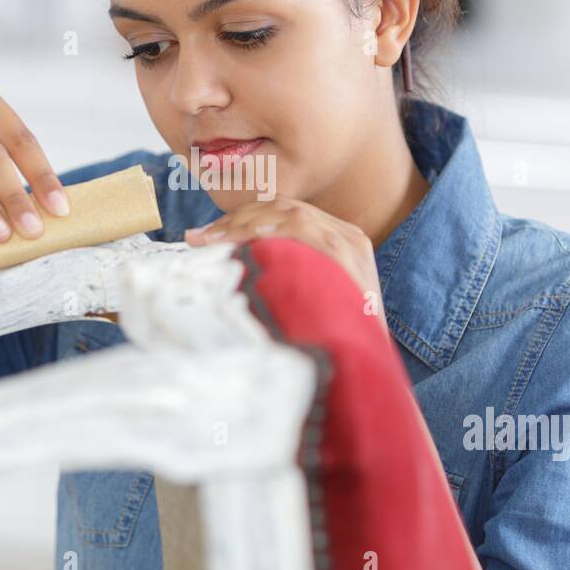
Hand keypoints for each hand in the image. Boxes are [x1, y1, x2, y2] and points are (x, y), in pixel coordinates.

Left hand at [184, 197, 387, 334]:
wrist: (370, 360)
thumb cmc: (334, 336)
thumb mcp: (310, 299)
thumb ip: (287, 276)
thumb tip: (235, 271)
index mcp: (337, 239)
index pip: (283, 214)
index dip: (242, 219)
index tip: (208, 236)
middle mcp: (345, 234)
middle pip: (282, 208)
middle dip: (236, 219)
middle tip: (199, 238)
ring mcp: (348, 241)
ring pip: (290, 213)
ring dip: (245, 222)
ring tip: (212, 239)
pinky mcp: (348, 252)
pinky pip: (304, 228)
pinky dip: (273, 228)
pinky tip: (247, 237)